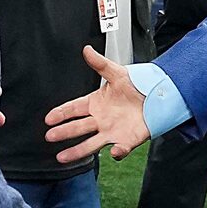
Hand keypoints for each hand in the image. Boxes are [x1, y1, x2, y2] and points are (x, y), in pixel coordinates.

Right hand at [44, 46, 151, 163]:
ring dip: (77, 150)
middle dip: (63, 132)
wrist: (157, 95)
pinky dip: (117, 152)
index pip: (73, 109)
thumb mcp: (117, 73)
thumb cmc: (136, 85)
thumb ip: (100, 64)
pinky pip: (121, 149)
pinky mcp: (126, 140)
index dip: (61, 113)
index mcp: (96, 103)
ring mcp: (112, 131)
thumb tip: (87, 50)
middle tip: (50, 136)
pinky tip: (113, 151)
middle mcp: (100, 120)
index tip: (49, 118)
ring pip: (90, 144)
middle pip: (78, 128)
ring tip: (62, 157)